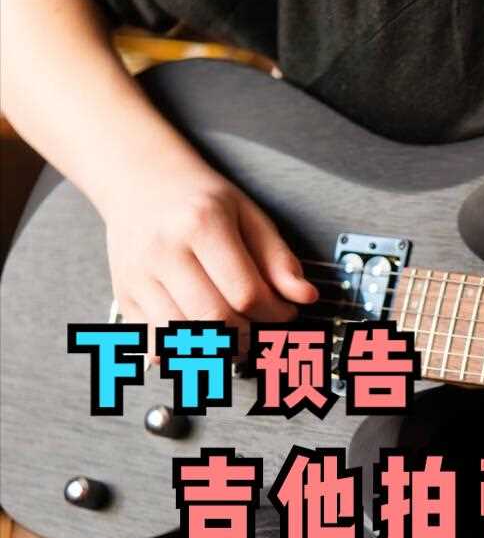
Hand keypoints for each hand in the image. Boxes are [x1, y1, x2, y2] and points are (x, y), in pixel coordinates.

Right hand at [101, 172, 318, 356]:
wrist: (142, 182)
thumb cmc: (200, 201)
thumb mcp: (249, 216)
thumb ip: (278, 259)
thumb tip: (305, 296)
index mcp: (200, 224)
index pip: (246, 292)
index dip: (274, 312)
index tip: (285, 312)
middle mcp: (163, 251)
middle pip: (214, 318)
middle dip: (249, 335)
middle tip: (262, 329)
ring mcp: (138, 277)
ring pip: (183, 337)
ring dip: (219, 349)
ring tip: (237, 337)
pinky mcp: (125, 297)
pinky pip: (153, 344)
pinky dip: (181, 354)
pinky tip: (200, 340)